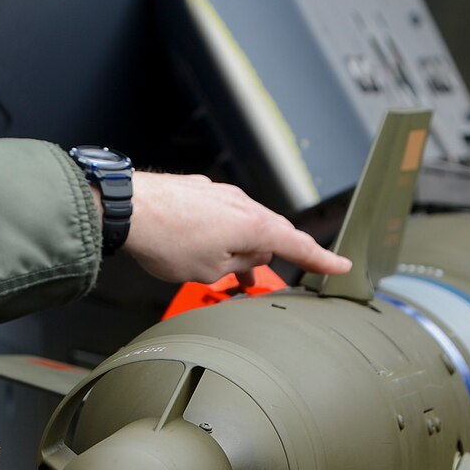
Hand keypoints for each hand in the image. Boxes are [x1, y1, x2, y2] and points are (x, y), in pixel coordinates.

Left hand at [122, 172, 349, 286]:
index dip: (322, 260)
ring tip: (225, 271)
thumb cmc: (166, 239)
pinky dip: (221, 234)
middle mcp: (243, 204)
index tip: (340, 266)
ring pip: (244, 225)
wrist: (128, 207)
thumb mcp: (211, 270)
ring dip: (239, 248)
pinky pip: (222, 216)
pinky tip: (202, 247)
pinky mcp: (200, 191)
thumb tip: (250, 258)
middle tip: (261, 278)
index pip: (298, 245)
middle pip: (270, 234)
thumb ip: (239, 265)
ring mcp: (221, 194)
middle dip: (268, 257)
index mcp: (254, 225)